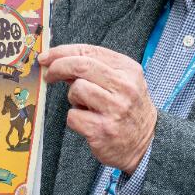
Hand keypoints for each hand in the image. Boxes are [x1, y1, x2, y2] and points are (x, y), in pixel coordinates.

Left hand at [40, 44, 155, 174]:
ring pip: (76, 89)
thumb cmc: (128, 109)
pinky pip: (73, 116)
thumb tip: (58, 60)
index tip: (47, 57)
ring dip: (73, 98)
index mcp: (128, 70)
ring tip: (85, 106)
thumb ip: (94, 69)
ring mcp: (114, 109)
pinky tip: (88, 122)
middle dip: (58, 67)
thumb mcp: (121, 82)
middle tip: (49, 75)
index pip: (90, 52)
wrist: (147, 143)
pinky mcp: (102, 130)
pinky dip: (75, 119)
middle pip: (80, 65)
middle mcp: (124, 87)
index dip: (62, 52)